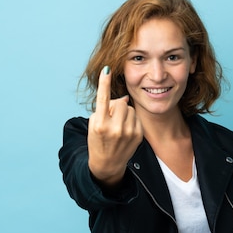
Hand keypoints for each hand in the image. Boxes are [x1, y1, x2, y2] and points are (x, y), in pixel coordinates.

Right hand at [87, 66, 142, 186]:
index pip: (103, 99)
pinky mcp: (137, 136)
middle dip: (116, 106)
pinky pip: (136, 117)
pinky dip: (131, 120)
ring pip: (130, 108)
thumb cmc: (98, 139)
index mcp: (99, 124)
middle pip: (120, 103)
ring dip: (124, 112)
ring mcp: (127, 133)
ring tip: (118, 124)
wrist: (107, 163)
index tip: (106, 70)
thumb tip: (123, 98)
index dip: (104, 83)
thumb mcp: (94, 124)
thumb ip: (105, 109)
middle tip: (111, 116)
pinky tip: (125, 130)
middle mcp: (114, 129)